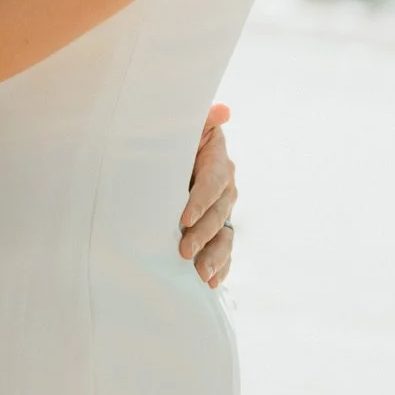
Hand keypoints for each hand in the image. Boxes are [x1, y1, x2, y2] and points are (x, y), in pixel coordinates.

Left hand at [179, 104, 235, 289]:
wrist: (167, 162)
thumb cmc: (172, 142)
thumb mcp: (183, 130)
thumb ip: (201, 122)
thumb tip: (223, 111)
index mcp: (218, 161)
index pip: (212, 182)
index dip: (200, 200)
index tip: (183, 218)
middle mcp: (226, 188)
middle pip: (219, 213)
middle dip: (202, 234)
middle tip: (183, 251)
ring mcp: (225, 212)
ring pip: (226, 236)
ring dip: (214, 257)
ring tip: (200, 274)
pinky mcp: (220, 231)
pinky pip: (225, 253)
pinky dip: (220, 268)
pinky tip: (211, 283)